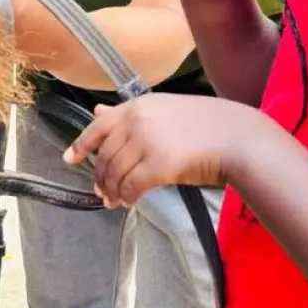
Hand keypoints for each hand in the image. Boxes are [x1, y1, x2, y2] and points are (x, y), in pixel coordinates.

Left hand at [63, 93, 262, 207]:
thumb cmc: (207, 124)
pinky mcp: (160, 165)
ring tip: (114, 201)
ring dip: (112, 190)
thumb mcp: (165, 111)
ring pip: (116, 172)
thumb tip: (97, 111)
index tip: (69, 159)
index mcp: (138, 105)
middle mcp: (138, 120)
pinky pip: (132, 186)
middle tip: (101, 192)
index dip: (82, 144)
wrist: (238, 138)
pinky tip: (129, 202)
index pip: (99, 125)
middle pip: (106, 155)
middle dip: (100, 176)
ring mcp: (148, 142)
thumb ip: (131, 115)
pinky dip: (127, 197)